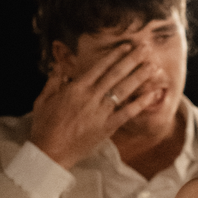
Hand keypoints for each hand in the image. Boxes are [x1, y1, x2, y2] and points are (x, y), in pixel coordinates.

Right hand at [29, 43, 166, 169]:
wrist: (50, 151)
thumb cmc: (44, 126)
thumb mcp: (43, 99)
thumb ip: (54, 80)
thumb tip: (59, 66)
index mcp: (76, 88)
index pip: (100, 66)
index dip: (115, 55)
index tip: (126, 45)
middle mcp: (91, 97)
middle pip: (116, 74)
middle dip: (132, 60)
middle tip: (146, 48)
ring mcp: (101, 112)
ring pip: (124, 90)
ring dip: (139, 76)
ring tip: (153, 66)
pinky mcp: (107, 127)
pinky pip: (127, 113)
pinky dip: (141, 103)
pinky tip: (152, 94)